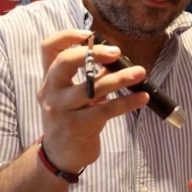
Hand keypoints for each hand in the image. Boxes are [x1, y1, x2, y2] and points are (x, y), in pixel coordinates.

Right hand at [37, 29, 148, 172]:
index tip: (90, 34)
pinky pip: (105, 110)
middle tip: (117, 52)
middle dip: (93, 53)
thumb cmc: (72, 119)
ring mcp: (60, 109)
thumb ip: (93, 75)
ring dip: (119, 78)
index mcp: (50, 78)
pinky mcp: (75, 127)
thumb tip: (117, 57)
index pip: (49, 47)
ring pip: (92, 88)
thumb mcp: (76, 95)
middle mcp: (50, 91)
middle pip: (65, 62)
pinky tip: (142, 98)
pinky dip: (127, 102)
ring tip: (141, 73)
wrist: (60, 156)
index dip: (68, 36)